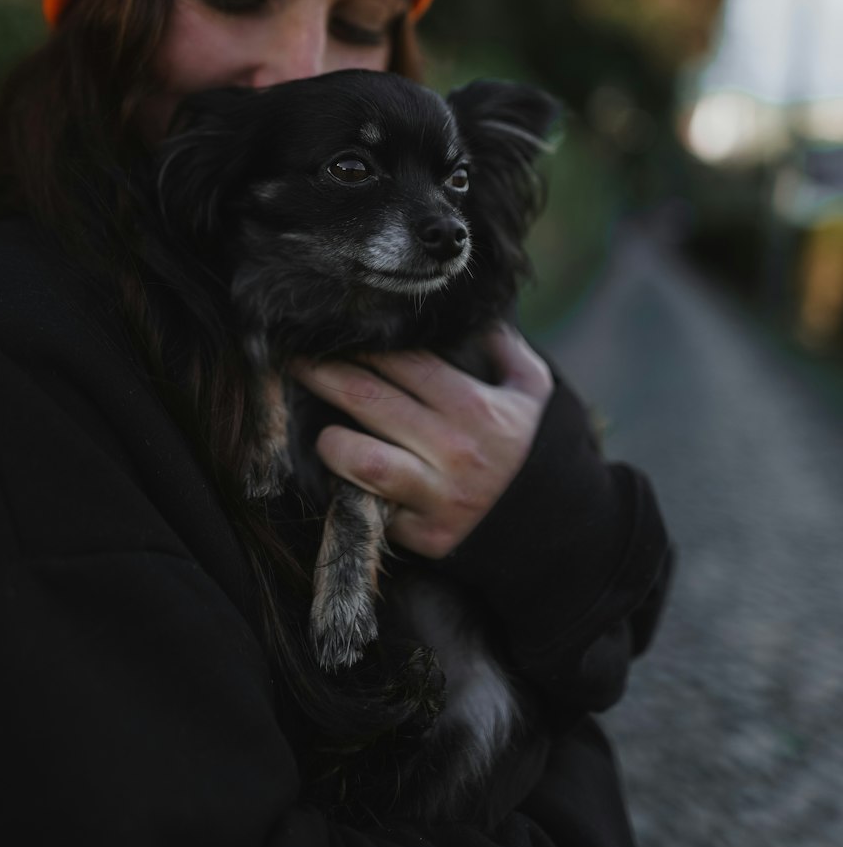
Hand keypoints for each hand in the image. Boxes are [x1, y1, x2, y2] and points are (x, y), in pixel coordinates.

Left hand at [289, 325, 553, 558]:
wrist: (553, 533)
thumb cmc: (529, 450)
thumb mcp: (533, 393)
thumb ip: (506, 348)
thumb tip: (474, 311)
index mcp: (477, 408)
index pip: (403, 363)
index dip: (362, 345)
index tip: (336, 333)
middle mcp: (455, 450)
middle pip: (369, 399)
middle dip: (322, 374)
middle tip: (294, 361)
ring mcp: (437, 496)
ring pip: (360, 460)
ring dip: (330, 441)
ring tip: (319, 430)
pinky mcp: (424, 536)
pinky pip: (370, 507)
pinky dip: (348, 490)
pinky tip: (335, 475)